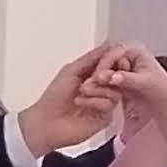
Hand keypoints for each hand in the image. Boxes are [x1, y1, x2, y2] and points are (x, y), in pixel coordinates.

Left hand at [17, 39, 150, 155]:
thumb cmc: (54, 98)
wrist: (46, 123)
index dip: (114, 59)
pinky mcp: (105, 117)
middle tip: (93, 77)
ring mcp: (104, 102)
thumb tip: (109, 44)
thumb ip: (92, 58)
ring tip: (81, 91)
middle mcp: (102, 87)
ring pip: (116, 90)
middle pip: (120, 75)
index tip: (109, 60)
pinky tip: (80, 102)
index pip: (115, 62)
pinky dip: (94, 101)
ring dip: (97, 89)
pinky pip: (109, 104)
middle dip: (106, 73)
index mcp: (95, 74)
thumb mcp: (72, 70)